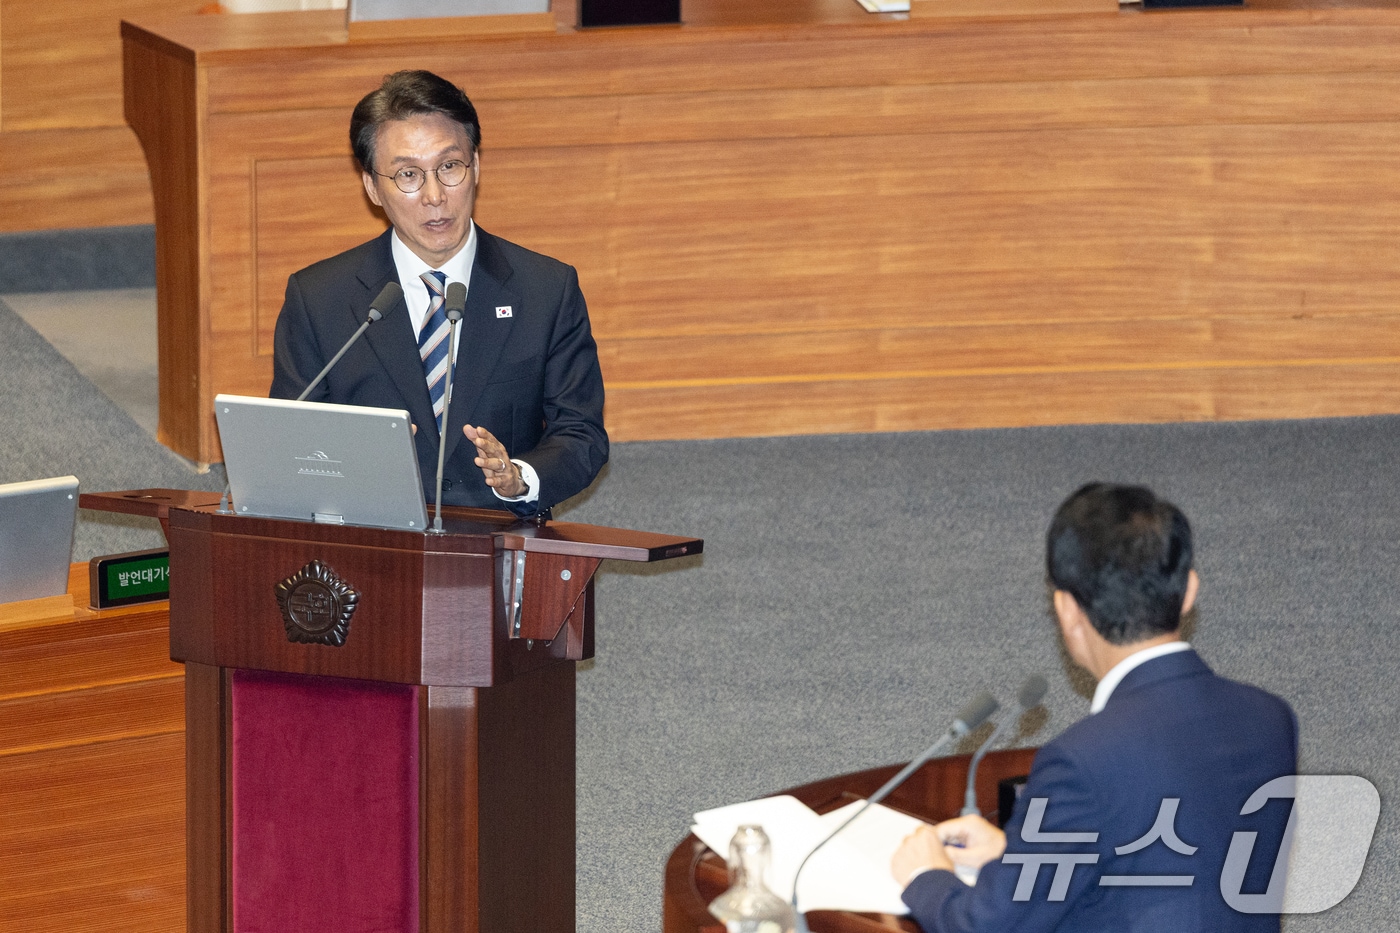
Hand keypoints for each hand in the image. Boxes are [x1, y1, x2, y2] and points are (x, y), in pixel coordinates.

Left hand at [463, 424, 525, 496]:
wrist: (512, 480)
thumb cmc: (496, 463)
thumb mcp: (486, 452)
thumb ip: (476, 439)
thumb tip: (467, 427)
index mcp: (496, 448)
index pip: (491, 440)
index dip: (485, 435)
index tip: (478, 430)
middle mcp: (501, 457)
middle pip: (494, 450)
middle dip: (486, 445)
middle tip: (478, 441)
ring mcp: (504, 469)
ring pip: (496, 464)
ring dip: (487, 462)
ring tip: (477, 460)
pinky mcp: (505, 481)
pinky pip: (499, 481)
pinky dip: (494, 481)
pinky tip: (488, 480)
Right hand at [891, 815, 1006, 887]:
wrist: (1017, 857)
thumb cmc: (1001, 854)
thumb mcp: (975, 858)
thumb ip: (955, 854)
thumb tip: (939, 854)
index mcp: (969, 823)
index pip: (942, 828)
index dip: (931, 840)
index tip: (923, 850)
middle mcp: (968, 822)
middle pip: (943, 832)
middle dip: (937, 844)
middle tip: (928, 856)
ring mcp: (969, 828)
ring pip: (947, 837)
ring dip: (943, 847)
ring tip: (938, 858)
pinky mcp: (970, 835)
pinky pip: (954, 840)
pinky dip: (950, 849)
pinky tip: (948, 858)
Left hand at [892, 823, 953, 886]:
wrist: (930, 887)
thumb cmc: (941, 873)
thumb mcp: (947, 856)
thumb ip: (937, 848)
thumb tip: (936, 851)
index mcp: (926, 834)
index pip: (922, 830)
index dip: (924, 839)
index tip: (926, 845)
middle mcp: (912, 839)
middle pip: (911, 840)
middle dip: (915, 848)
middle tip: (921, 859)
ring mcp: (902, 849)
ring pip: (904, 851)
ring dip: (908, 857)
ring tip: (916, 870)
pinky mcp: (894, 861)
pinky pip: (897, 862)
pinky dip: (902, 867)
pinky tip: (910, 874)